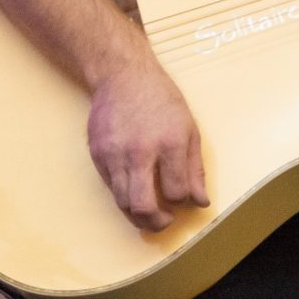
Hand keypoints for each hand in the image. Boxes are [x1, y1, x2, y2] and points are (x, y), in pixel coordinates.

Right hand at [87, 60, 208, 233]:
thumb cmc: (160, 99)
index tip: (182, 199)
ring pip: (123, 203)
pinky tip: (134, 188)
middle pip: (143, 206)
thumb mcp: (189, 129)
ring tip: (149, 212)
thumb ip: (195, 169)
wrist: (122, 75)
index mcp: (169, 143)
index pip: (176, 192)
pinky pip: (110, 187)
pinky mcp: (97, 155)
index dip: (182, 202)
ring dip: (138, 215)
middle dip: (156, 223)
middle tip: (164, 221)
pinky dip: (123, 195)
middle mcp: (139, 152)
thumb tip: (200, 202)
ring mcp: (114, 154)